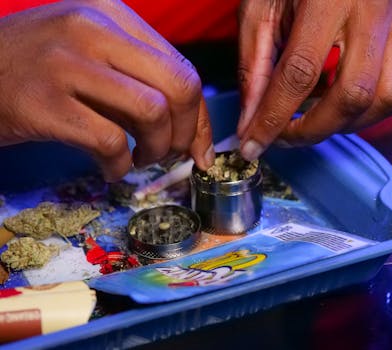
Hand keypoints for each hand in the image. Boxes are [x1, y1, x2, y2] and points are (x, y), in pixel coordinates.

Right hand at [0, 0, 213, 181]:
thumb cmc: (37, 66)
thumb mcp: (91, 52)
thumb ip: (139, 77)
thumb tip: (190, 127)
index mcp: (112, 15)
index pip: (182, 68)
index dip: (199, 116)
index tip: (199, 146)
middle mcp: (93, 29)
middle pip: (179, 86)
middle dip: (187, 133)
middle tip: (171, 154)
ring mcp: (67, 63)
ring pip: (152, 112)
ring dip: (157, 149)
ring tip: (140, 159)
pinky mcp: (44, 102)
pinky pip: (109, 141)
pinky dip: (120, 166)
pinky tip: (111, 168)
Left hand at [237, 0, 391, 159]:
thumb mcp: (262, 11)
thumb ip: (255, 67)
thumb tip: (251, 121)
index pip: (300, 72)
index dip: (274, 118)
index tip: (254, 145)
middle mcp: (375, 9)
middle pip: (352, 95)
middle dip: (312, 130)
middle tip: (284, 138)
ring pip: (387, 100)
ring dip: (345, 125)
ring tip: (314, 119)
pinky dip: (370, 113)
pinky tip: (342, 104)